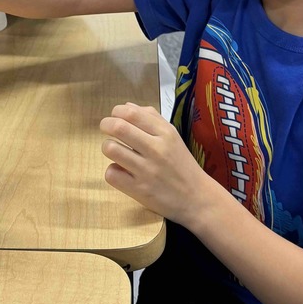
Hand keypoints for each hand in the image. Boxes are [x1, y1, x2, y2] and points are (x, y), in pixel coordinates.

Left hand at [100, 103, 213, 225]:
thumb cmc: (181, 164)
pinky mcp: (139, 190)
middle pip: (118, 127)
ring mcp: (146, 170)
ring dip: (108, 147)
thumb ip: (151, 118)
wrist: (196, 198)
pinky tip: (122, 172)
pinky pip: (112, 174)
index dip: (116, 112)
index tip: (115, 116)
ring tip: (115, 151)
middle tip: (106, 128)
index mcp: (165, 133)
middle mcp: (156, 149)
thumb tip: (127, 105)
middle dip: (106, 124)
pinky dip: (113, 171)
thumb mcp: (172, 136)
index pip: (132, 113)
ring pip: (111, 149)